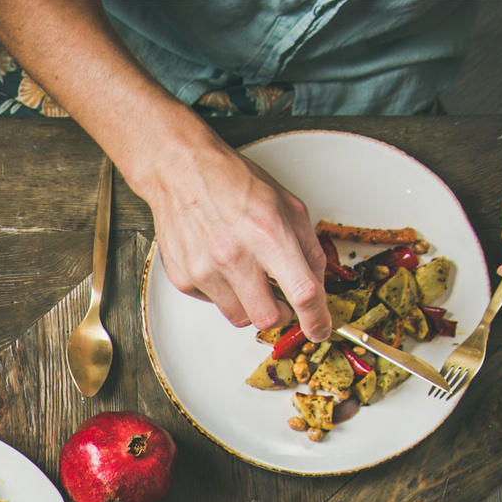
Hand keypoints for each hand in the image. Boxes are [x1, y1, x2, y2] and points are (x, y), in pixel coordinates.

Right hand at [142, 139, 329, 339]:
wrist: (182, 172)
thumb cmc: (233, 183)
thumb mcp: (287, 205)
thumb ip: (308, 247)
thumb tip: (317, 283)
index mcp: (268, 234)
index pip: (302, 292)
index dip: (317, 319)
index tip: (320, 329)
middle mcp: (235, 256)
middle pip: (268, 318)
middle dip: (281, 314)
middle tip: (281, 298)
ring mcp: (206, 271)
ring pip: (240, 318)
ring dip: (252, 304)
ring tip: (248, 275)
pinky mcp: (185, 279)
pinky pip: (215, 304)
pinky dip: (225, 292)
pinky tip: (222, 265)